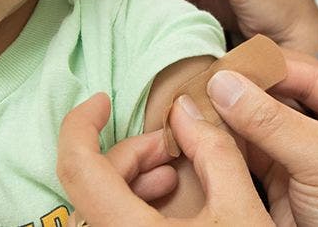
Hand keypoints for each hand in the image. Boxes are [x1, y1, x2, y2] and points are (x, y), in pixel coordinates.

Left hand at [56, 93, 273, 225]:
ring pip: (98, 207)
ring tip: (172, 177)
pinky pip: (109, 226)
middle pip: (91, 184)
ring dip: (131, 182)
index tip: (102, 101)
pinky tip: (165, 205)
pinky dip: (130, 207)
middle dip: (130, 154)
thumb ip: (214, 153)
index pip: (76, 166)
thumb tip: (190, 111)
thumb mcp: (241, 212)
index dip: (81, 123)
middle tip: (171, 148)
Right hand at [207, 51, 317, 225]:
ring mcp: (310, 161)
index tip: (226, 64)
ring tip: (198, 105)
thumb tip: (227, 85)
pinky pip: (251, 158)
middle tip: (205, 83)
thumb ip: (272, 120)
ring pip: (261, 128)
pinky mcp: (286, 188)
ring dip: (230, 119)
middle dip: (243, 92)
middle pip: (281, 98)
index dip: (266, 67)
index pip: (309, 74)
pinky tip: (206, 135)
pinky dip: (227, 148)